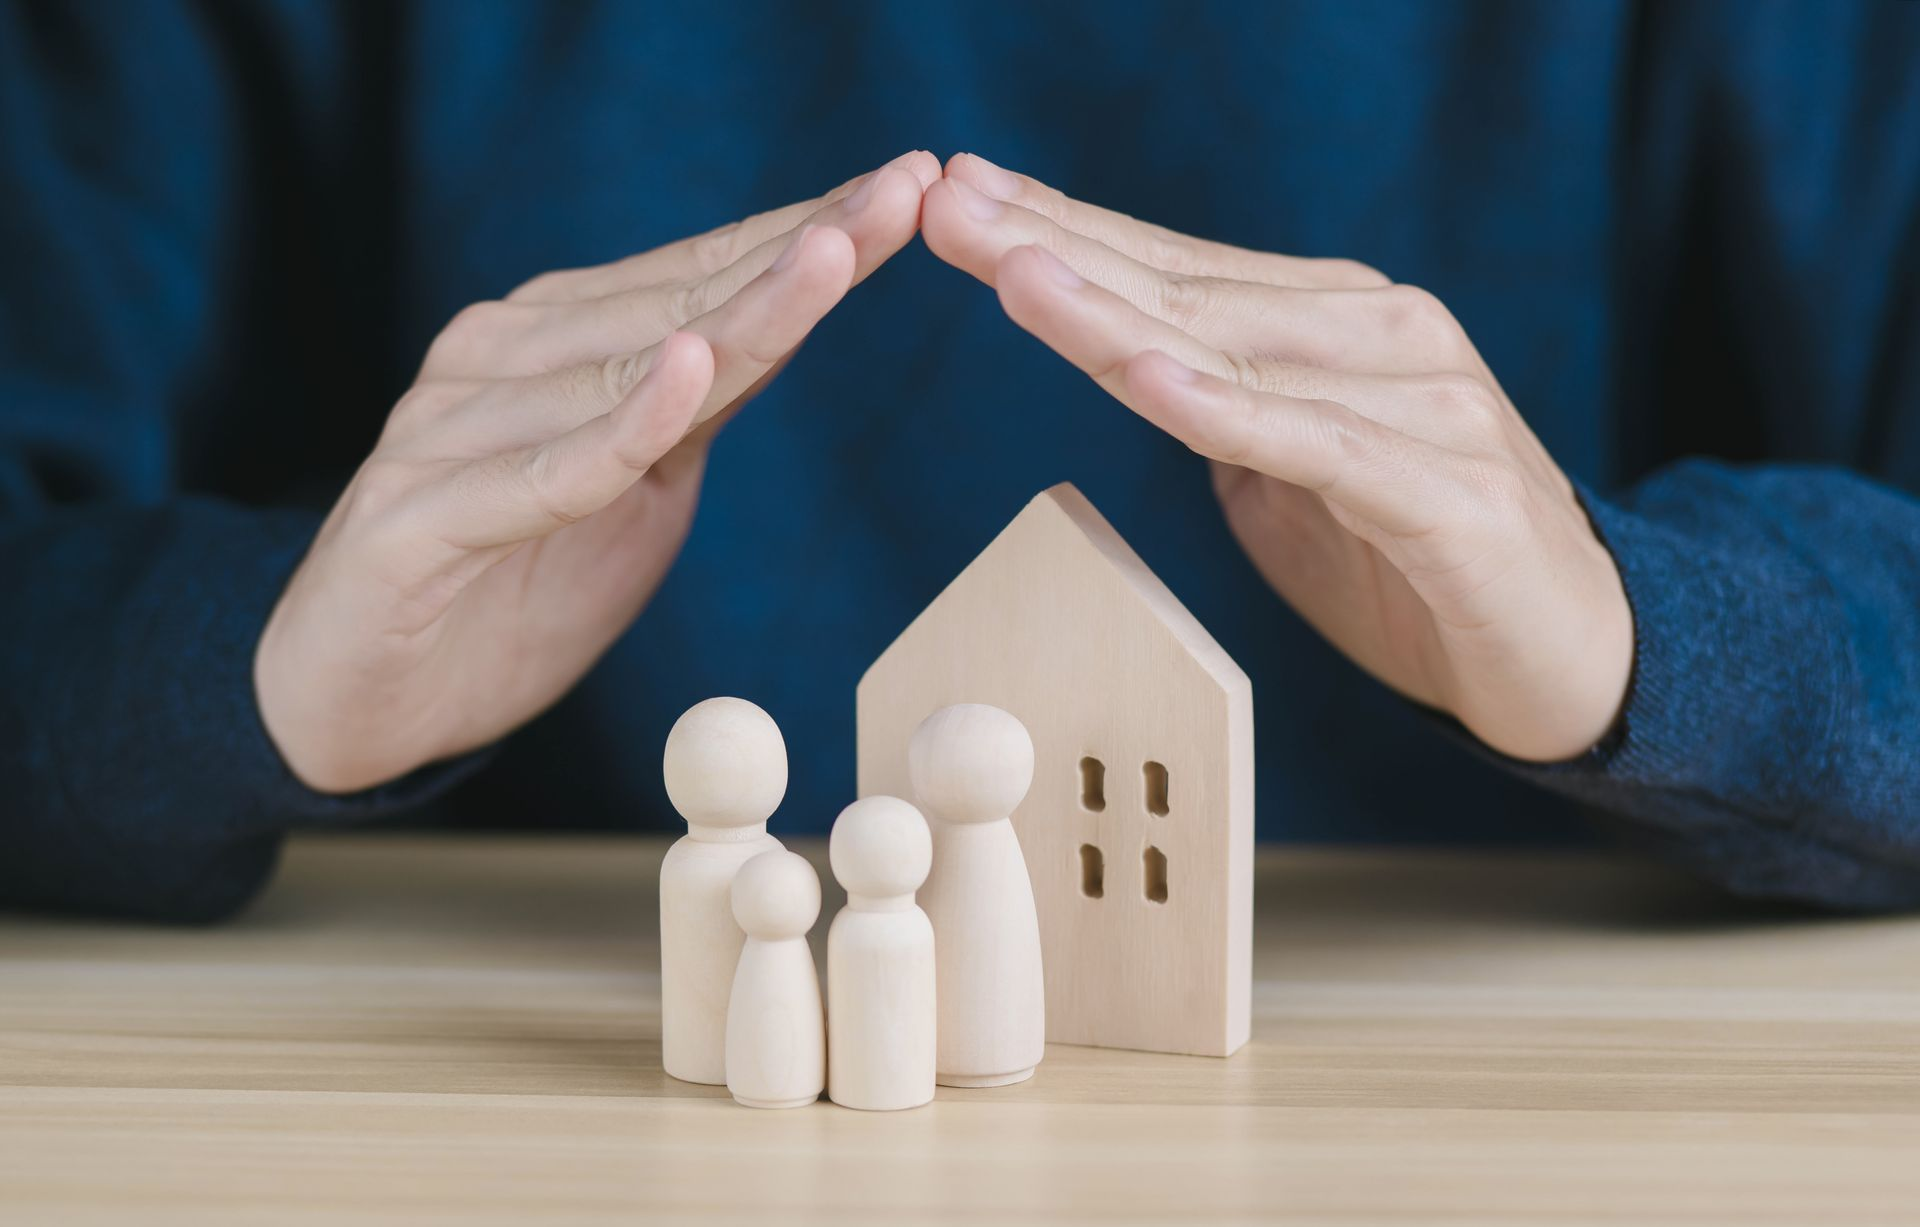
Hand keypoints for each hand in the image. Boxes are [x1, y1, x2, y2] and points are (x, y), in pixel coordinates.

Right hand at [257, 152, 939, 791]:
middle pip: (681, 301)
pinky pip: (538, 473)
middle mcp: (500, 359)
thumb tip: (777, 338)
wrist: (352, 697)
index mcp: (554, 345)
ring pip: (621, 369)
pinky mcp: (413, 519)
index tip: (913, 189)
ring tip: (832, 254)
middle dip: (803, 248)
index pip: (704, 280)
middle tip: (906, 192)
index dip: (809, 235)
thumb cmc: (502, 589)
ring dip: (737, 312)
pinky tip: (688, 375)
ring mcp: (450, 430)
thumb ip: (688, 418)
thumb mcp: (630, 497)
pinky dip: (616, 428)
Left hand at [922, 154, 1630, 761]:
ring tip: (1010, 272)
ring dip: (1114, 314)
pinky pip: (1319, 446)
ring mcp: (1422, 403)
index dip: (1060, 230)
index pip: (1170, 268)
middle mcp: (1378, 336)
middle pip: (1184, 289)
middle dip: (1052, 246)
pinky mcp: (1448, 491)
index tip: (956, 194)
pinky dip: (1230, 414)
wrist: (1574, 654)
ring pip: (1237, 352)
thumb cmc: (1415, 563)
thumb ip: (1223, 413)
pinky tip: (1147, 382)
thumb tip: (1133, 365)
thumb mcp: (1292, 477)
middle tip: (943, 203)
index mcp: (1331, 325)